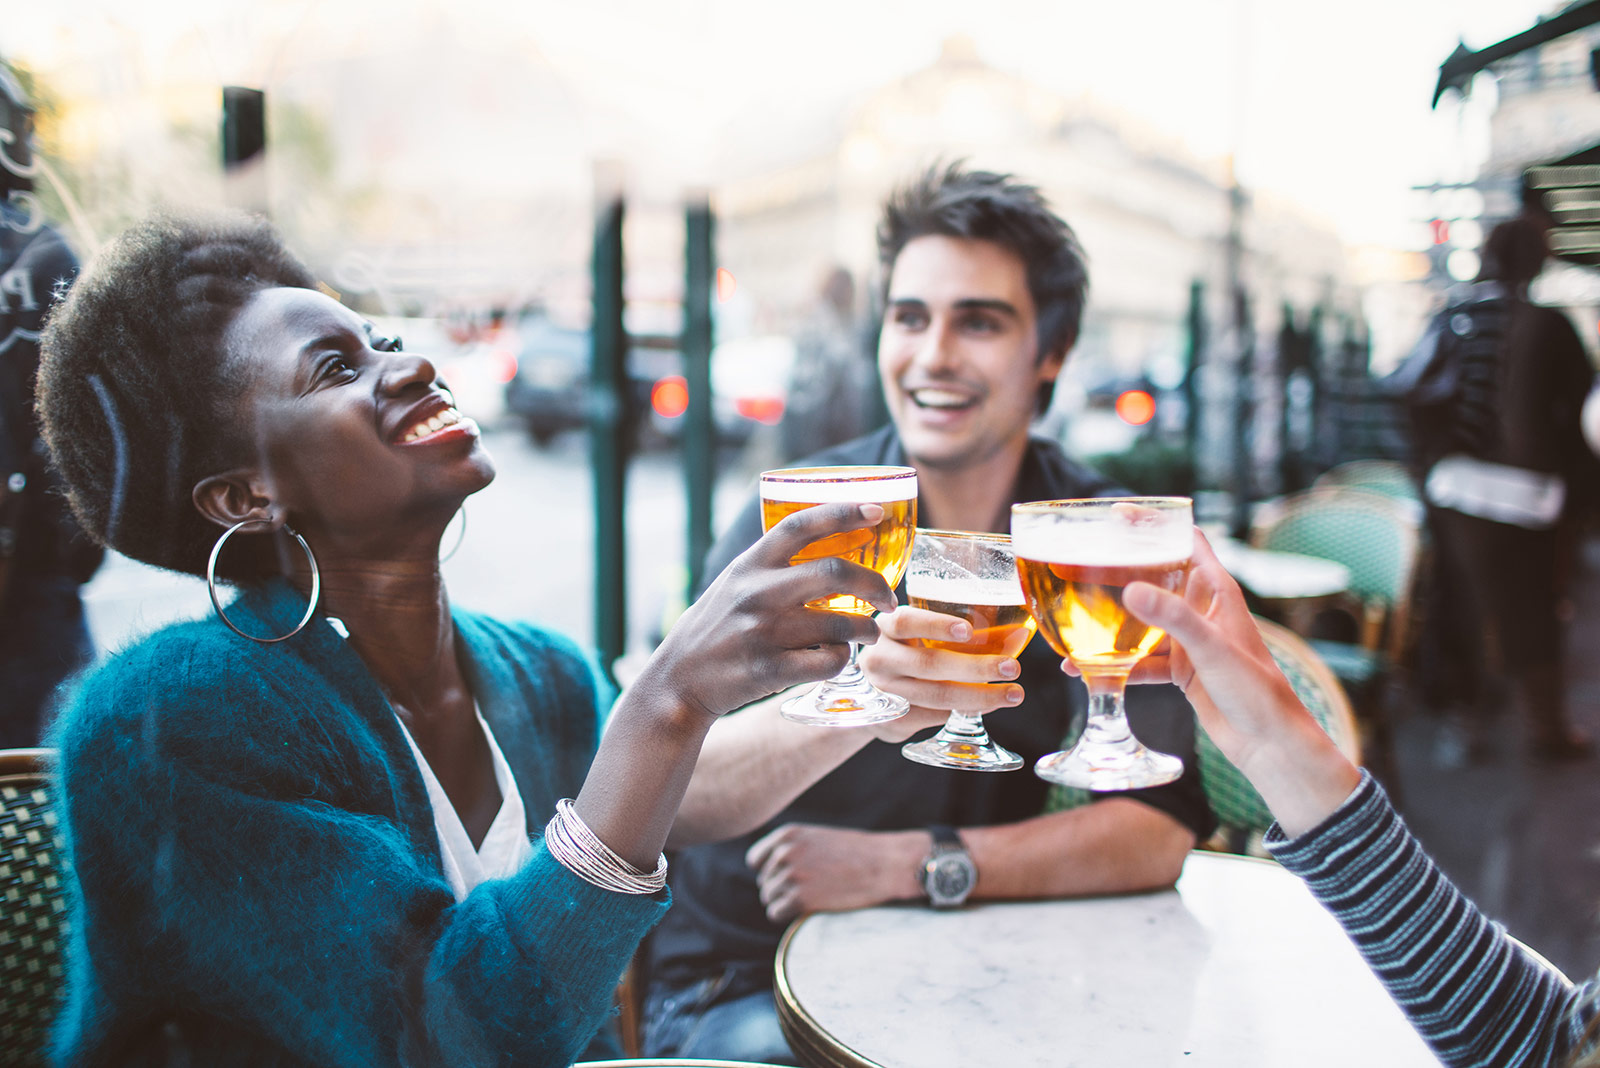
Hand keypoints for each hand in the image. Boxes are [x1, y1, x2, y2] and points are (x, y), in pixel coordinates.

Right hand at [648, 502, 897, 720]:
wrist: (678, 682)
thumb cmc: (714, 629)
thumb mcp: (733, 584)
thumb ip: (771, 567)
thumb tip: (828, 546)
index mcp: (749, 565)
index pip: (800, 525)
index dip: (843, 512)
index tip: (877, 511)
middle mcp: (756, 593)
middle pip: (834, 572)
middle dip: (874, 583)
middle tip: (889, 596)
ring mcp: (763, 632)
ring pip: (841, 623)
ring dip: (867, 629)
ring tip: (870, 632)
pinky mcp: (770, 670)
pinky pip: (829, 661)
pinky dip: (843, 659)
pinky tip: (837, 658)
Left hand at [746, 823, 923, 921]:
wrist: (884, 864)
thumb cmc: (855, 853)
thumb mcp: (817, 838)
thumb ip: (791, 849)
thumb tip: (767, 872)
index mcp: (788, 835)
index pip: (755, 860)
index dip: (769, 872)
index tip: (788, 878)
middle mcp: (784, 853)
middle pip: (763, 882)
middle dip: (781, 889)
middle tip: (810, 890)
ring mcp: (791, 876)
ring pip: (769, 898)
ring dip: (786, 903)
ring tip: (813, 898)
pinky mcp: (800, 899)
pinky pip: (776, 914)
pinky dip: (788, 916)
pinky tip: (809, 909)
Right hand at [858, 606, 1024, 742]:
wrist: (867, 695)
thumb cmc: (906, 653)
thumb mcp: (919, 636)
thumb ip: (962, 635)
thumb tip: (1020, 636)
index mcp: (885, 629)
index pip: (906, 622)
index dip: (936, 625)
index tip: (969, 630)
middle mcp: (879, 659)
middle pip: (927, 664)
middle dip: (975, 667)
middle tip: (1012, 667)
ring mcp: (883, 692)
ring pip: (935, 696)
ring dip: (978, 696)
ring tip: (1012, 694)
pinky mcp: (891, 720)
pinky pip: (934, 717)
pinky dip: (965, 711)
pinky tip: (987, 705)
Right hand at [1077, 533, 1359, 834]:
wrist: (1270, 744)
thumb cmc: (1256, 690)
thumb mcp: (1211, 649)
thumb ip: (1172, 618)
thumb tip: (1129, 589)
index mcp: (1216, 591)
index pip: (1185, 539)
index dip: (1154, 522)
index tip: (1116, 514)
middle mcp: (1201, 610)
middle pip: (1154, 576)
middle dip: (1118, 569)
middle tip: (1077, 561)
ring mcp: (1189, 640)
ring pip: (1142, 619)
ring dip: (1110, 619)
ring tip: (1071, 614)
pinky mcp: (1181, 669)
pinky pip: (1140, 658)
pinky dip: (1114, 663)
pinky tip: (1082, 669)